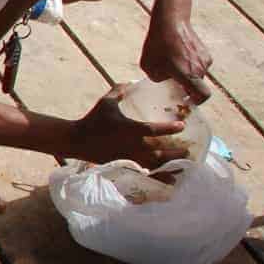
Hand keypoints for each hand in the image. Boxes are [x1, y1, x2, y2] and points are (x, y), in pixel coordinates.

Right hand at [70, 83, 187, 168]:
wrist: (76, 140)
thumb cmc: (92, 119)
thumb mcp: (106, 102)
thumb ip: (120, 91)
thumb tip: (132, 82)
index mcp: (130, 129)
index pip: (155, 129)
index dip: (170, 128)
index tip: (182, 126)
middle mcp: (132, 145)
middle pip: (160, 152)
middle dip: (176, 153)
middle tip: (187, 152)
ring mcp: (128, 158)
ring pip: (153, 165)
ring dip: (169, 167)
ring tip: (182, 168)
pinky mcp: (123, 165)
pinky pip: (143, 172)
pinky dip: (156, 177)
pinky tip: (166, 181)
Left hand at [141, 11, 212, 100]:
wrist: (170, 21)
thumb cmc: (157, 45)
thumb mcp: (149, 67)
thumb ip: (158, 79)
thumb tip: (165, 80)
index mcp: (189, 75)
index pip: (203, 96)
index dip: (197, 102)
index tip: (187, 101)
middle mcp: (201, 68)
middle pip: (197, 85)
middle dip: (187, 87)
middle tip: (174, 83)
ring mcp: (204, 58)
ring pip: (197, 73)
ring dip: (188, 74)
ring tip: (172, 65)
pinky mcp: (204, 50)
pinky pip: (198, 63)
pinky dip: (189, 64)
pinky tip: (176, 56)